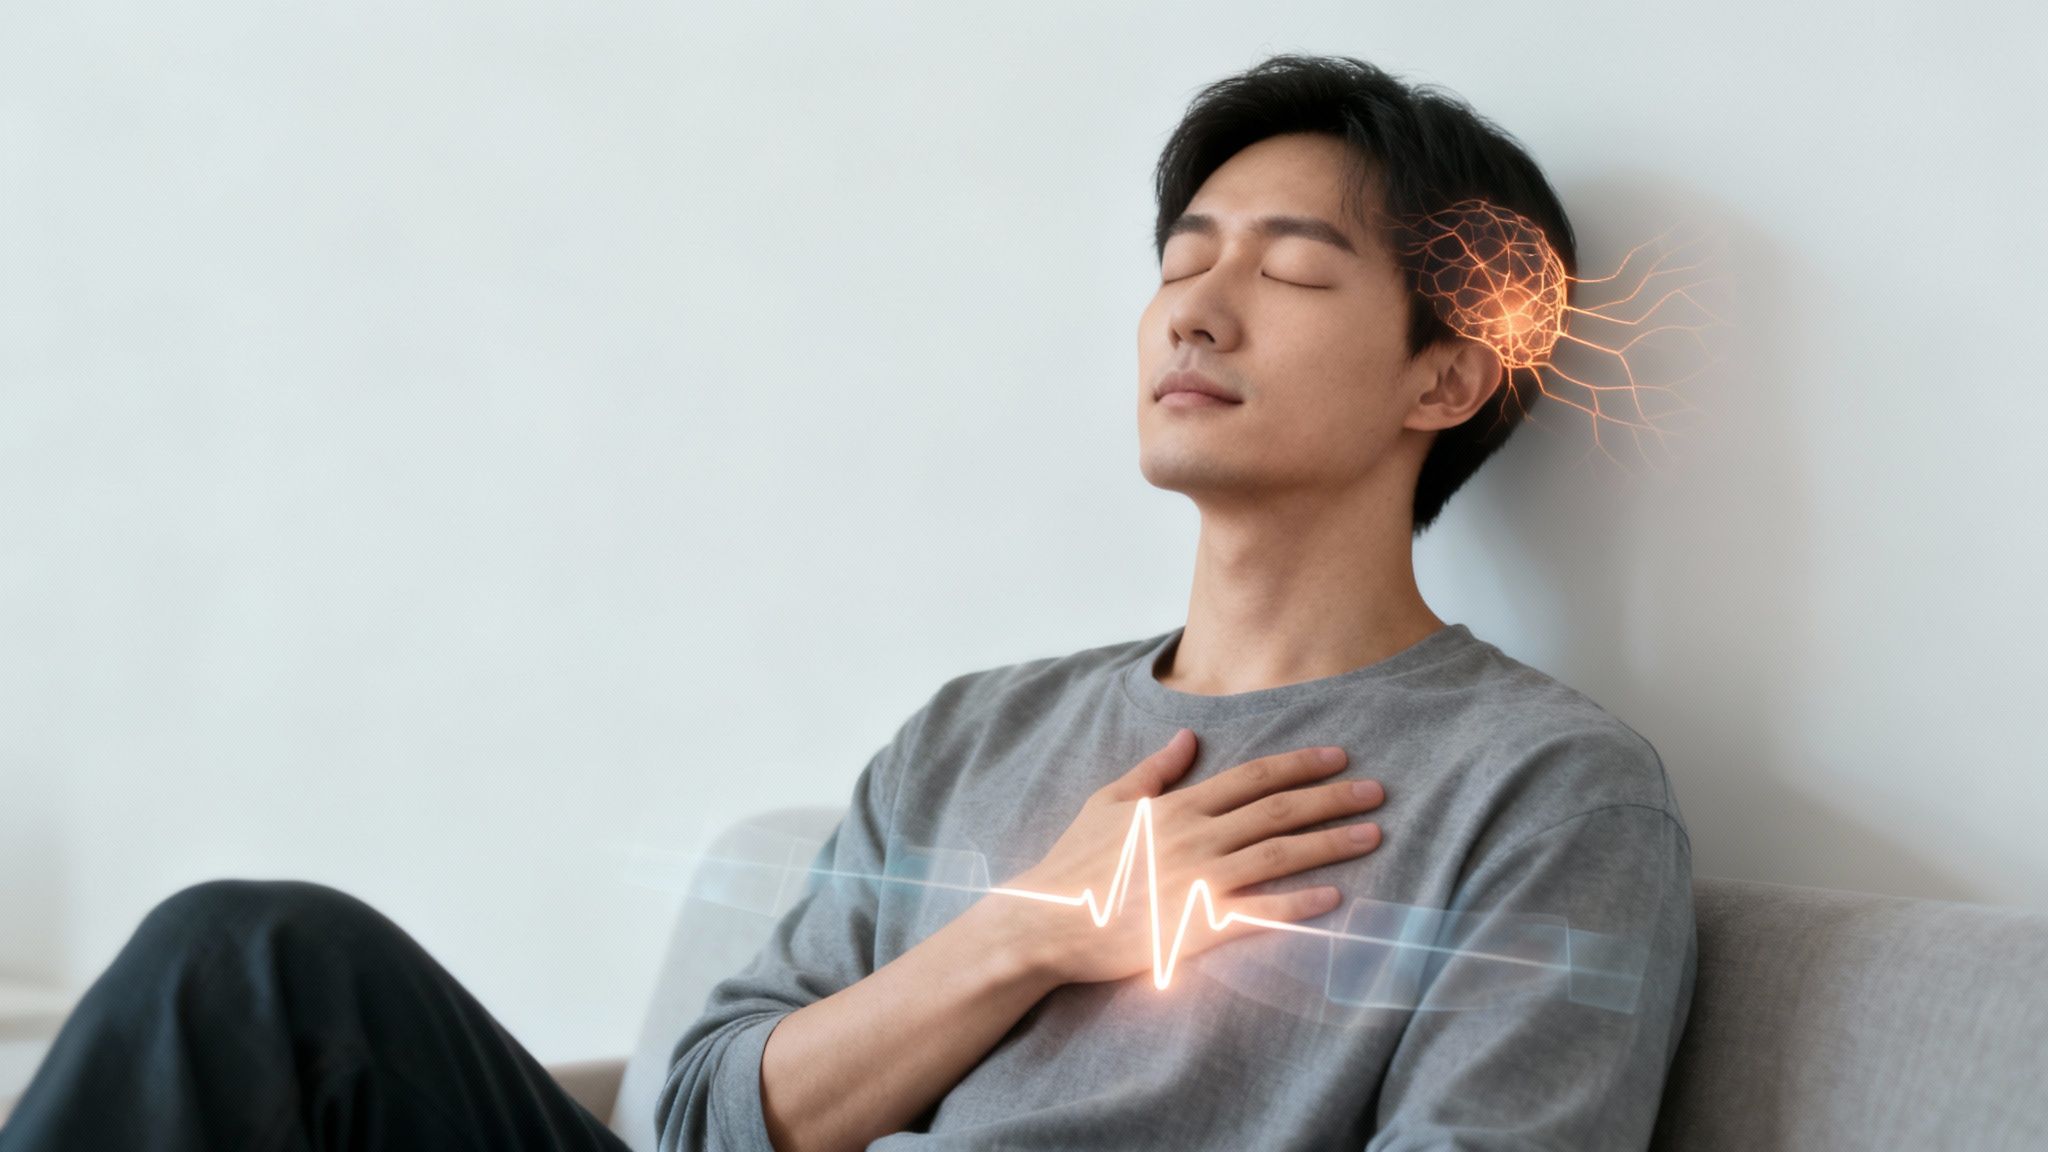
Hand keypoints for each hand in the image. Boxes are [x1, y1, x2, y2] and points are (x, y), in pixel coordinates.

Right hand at [986, 728, 1384, 988]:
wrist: (1047, 922)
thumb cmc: (1074, 863)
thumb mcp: (1108, 802)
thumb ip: (1154, 770)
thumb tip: (1187, 736)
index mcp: (1178, 806)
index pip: (1253, 777)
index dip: (1299, 764)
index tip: (1338, 756)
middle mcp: (1197, 837)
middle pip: (1279, 811)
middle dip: (1333, 798)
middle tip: (1377, 791)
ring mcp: (1200, 881)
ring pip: (1279, 855)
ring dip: (1331, 843)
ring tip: (1372, 835)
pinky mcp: (1198, 925)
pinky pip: (1259, 912)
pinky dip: (1298, 904)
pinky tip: (1333, 898)